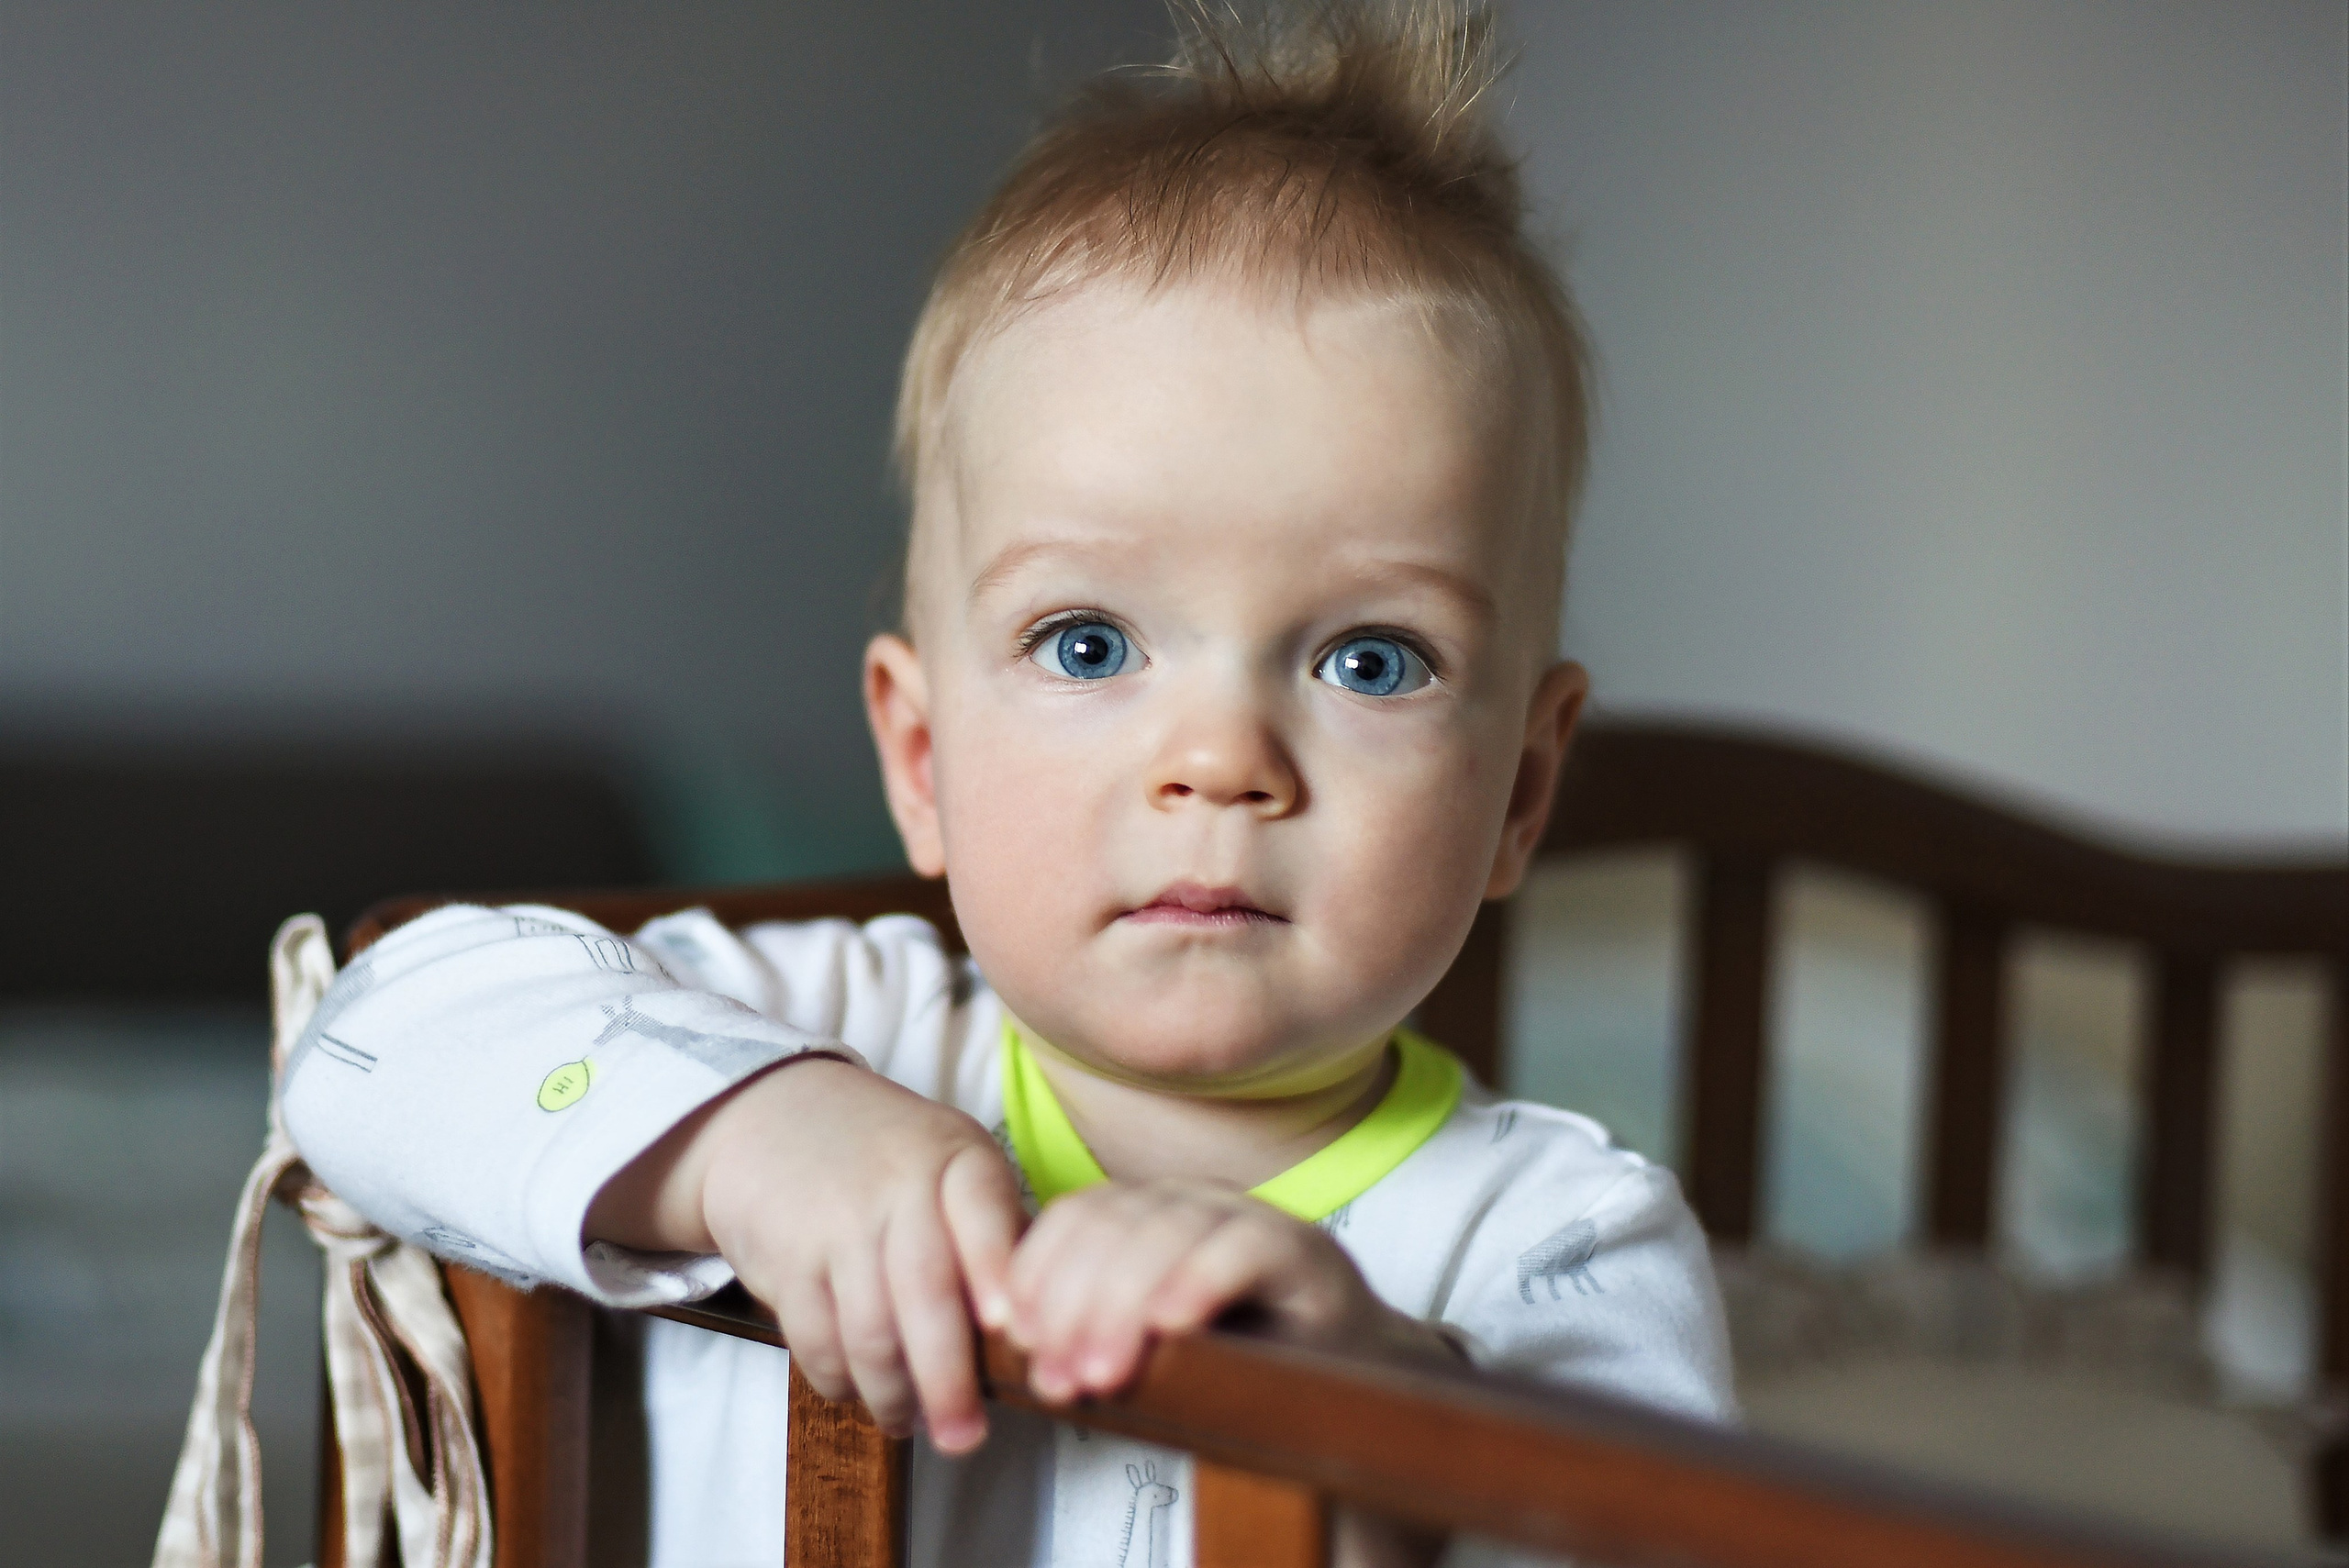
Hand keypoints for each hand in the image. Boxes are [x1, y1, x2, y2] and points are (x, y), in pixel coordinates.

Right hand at [588, 1056, 1025, 1452]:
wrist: (772, 1116)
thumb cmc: (885, 1156)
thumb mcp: (950, 1160)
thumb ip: (992, 1226)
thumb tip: (1042, 1320)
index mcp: (954, 1159)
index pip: (982, 1210)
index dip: (996, 1270)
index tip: (1010, 1329)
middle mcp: (895, 1187)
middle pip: (925, 1292)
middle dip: (948, 1376)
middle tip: (965, 1435)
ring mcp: (836, 1224)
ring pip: (868, 1329)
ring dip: (893, 1392)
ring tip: (912, 1422)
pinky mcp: (787, 1260)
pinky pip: (815, 1339)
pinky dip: (839, 1379)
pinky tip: (859, 1390)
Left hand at [1002, 1178, 1458, 1402]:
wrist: (1350, 1377)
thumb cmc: (1238, 1361)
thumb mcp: (1152, 1343)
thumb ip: (1097, 1326)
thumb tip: (1021, 1343)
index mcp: (1150, 1211)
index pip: (1078, 1216)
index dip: (1038, 1273)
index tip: (1018, 1341)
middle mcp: (1194, 1200)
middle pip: (1114, 1226)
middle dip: (1073, 1304)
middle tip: (1060, 1377)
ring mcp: (1248, 1217)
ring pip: (1168, 1235)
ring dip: (1123, 1306)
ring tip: (1102, 1373)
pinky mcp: (1302, 1247)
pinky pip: (1242, 1249)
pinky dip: (1202, 1281)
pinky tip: (1174, 1324)